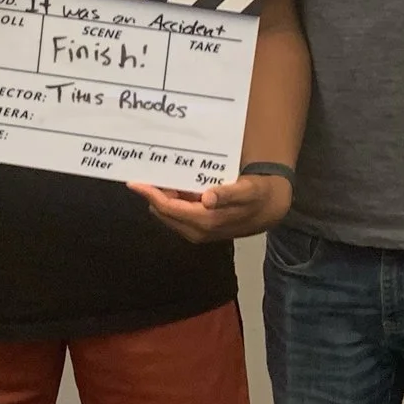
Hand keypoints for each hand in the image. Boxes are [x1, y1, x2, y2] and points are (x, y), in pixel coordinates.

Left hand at [128, 172, 291, 243]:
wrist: (269, 210)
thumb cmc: (257, 195)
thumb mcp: (247, 191)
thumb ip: (228, 194)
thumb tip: (207, 198)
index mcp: (206, 221)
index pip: (168, 209)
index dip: (150, 195)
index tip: (134, 182)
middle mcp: (197, 230)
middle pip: (163, 212)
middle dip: (153, 194)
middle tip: (147, 172)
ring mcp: (198, 231)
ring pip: (169, 214)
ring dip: (163, 197)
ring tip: (159, 175)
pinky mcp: (200, 228)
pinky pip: (178, 214)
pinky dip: (172, 200)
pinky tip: (175, 185)